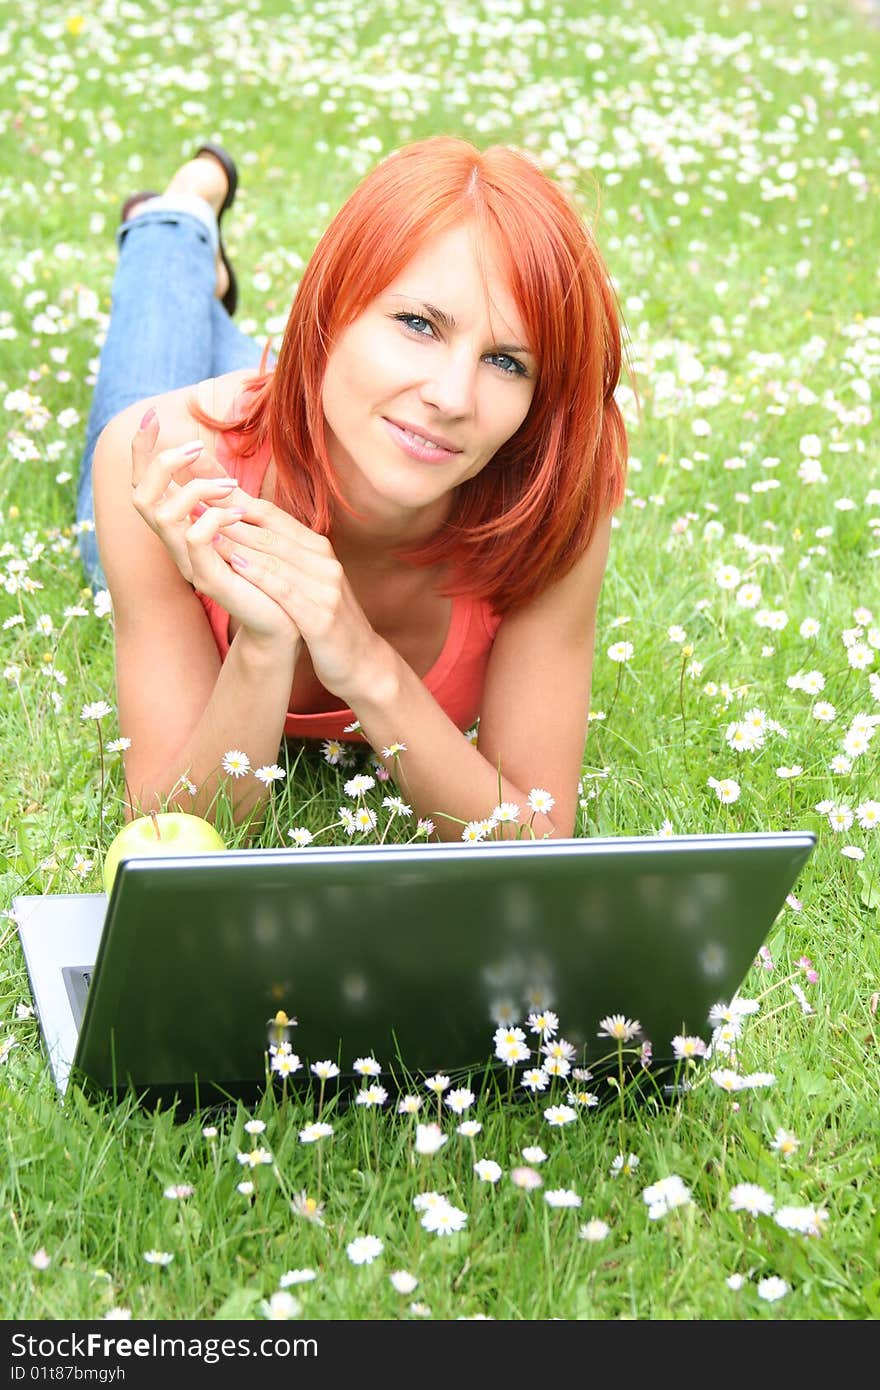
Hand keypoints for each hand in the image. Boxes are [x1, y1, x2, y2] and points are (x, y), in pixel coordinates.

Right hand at [130, 411, 298, 646]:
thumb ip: (219, 492)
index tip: (152, 415)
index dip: (141, 451)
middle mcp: (176, 544)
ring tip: (230, 485)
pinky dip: (212, 518)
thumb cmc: (261, 571)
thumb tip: (201, 454)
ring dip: (194, 490)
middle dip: (160, 463)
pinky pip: (195, 539)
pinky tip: (238, 513)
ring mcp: (189, 563)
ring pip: (162, 515)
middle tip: (196, 448)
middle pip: (139, 496)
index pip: (145, 485)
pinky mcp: (210, 579)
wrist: (280, 620)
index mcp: (181, 528)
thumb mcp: (239, 522)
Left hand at [208, 495, 384, 699]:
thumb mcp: (308, 581)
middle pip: (269, 532)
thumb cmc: (326, 620)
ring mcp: (325, 587)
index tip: (204, 483)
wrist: (362, 662)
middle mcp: (323, 561)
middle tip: (192, 500)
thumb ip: (284, 555)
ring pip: (274, 557)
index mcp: (318, 549)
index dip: (236, 498)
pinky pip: (285, 590)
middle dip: (228, 515)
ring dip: (236, 541)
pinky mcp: (321, 617)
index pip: (272, 515)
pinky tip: (234, 565)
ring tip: (202, 529)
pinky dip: (259, 575)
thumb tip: (246, 531)